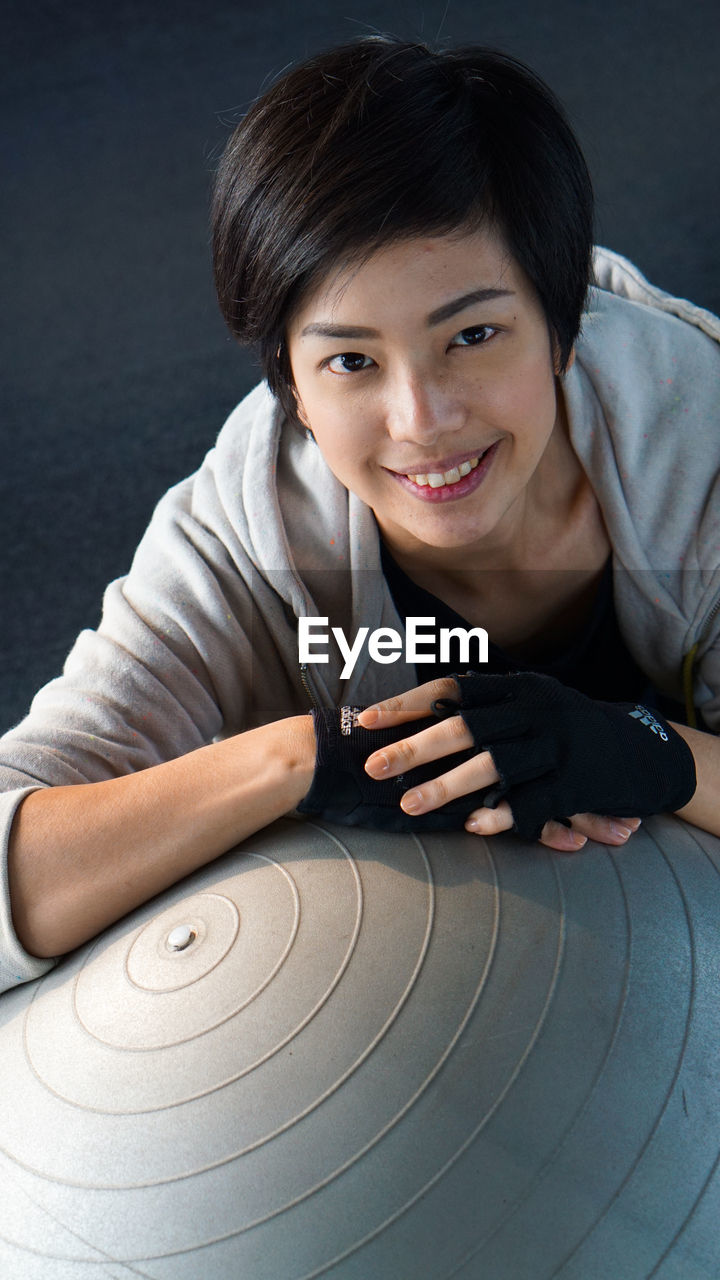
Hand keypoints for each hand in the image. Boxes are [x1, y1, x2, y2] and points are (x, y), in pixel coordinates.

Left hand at [358, 676, 645, 851]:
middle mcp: (536, 710)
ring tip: (408, 805)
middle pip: (464, 727)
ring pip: (492, 765)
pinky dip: (501, 814)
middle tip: (372, 767)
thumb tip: (421, 714)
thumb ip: (488, 708)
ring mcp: (557, 745)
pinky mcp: (576, 782)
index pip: (451, 690)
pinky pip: (531, 802)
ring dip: (446, 786)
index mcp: (519, 688)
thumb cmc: (570, 730)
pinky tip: (472, 825)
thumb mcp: (533, 704)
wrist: (644, 751)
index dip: (406, 705)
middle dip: (413, 747)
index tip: (366, 720)